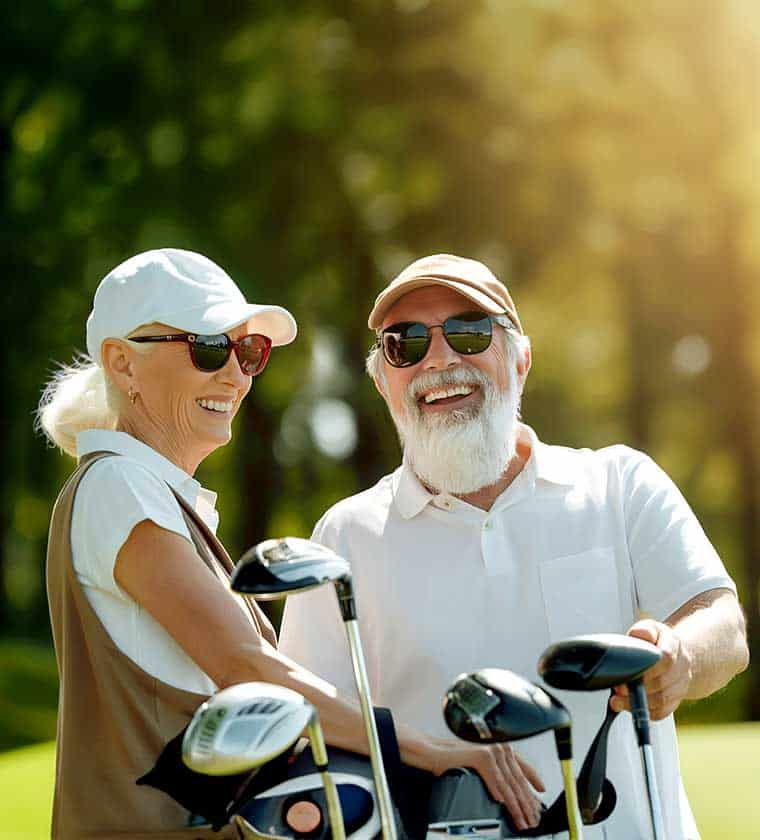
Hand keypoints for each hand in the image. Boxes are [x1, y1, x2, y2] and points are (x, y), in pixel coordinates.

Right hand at [430, 740, 544, 830]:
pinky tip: (502, 802)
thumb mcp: (480, 764)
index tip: (541, 794)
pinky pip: (493, 779)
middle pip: (517, 779)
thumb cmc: (454, 760)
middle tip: (531, 819)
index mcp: (499, 747)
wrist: (433, 752)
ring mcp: (490, 749)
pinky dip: (499, 792)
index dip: (534, 780)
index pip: (522, 766)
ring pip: (507, 783)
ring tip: (521, 819)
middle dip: (526, 803)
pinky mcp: (480, 755)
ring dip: (515, 805)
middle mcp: (498, 746)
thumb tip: (509, 792)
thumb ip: (496, 772)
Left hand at [610, 619, 692, 719]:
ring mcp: (681, 684)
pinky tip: (628, 707)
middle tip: (618, 687)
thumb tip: (639, 634)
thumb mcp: (649, 628)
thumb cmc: (656, 641)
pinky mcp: (675, 700)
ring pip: (663, 700)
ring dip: (638, 702)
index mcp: (674, 645)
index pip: (666, 658)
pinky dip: (644, 712)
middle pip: (663, 682)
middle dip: (639, 687)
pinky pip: (662, 711)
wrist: (676, 655)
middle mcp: (682, 666)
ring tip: (618, 700)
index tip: (628, 671)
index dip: (647, 667)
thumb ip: (644, 630)